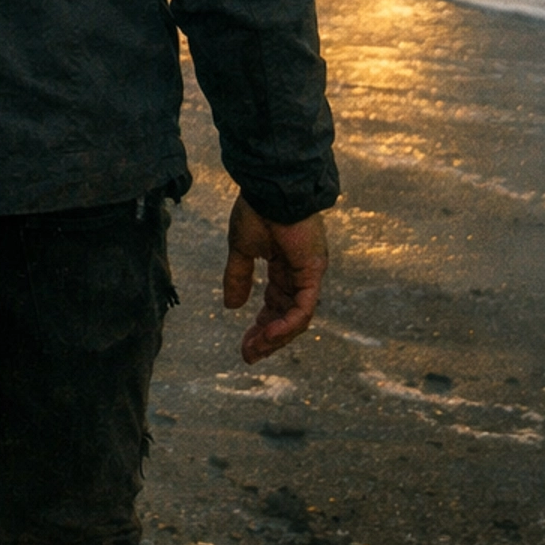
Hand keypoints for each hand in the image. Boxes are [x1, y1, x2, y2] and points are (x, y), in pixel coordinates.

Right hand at [222, 195, 327, 362]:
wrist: (269, 188)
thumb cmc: (256, 210)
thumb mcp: (242, 249)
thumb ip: (238, 277)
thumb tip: (231, 306)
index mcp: (284, 267)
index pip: (276, 305)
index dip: (262, 326)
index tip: (245, 345)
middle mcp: (300, 274)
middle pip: (288, 317)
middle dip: (268, 339)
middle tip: (248, 355)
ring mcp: (309, 274)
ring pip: (297, 318)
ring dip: (276, 337)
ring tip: (254, 349)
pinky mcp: (313, 272)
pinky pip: (303, 307)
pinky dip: (287, 324)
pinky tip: (269, 334)